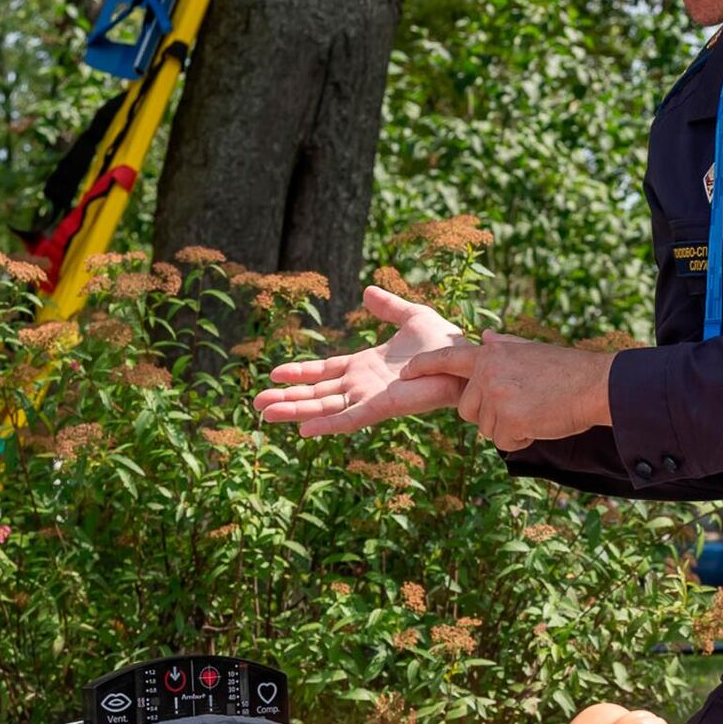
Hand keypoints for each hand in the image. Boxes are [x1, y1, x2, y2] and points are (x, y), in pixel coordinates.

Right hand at [254, 283, 468, 435]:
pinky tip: (304, 431)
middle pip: (316, 394)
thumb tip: (367, 292)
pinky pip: (350, 419)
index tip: (273, 373)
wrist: (465, 359)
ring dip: (295, 411)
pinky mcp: (382, 407)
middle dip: (286, 398)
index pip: (324, 372)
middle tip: (257, 403)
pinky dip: (327, 425)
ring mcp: (369, 397)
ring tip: (265, 414)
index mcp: (364, 366)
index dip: (299, 374)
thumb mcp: (411, 316)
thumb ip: (388, 307)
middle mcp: (361, 385)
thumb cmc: (445, 342)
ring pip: (324, 407)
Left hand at [401, 335, 616, 452]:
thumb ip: (503, 347)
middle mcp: (487, 373)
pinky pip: (504, 441)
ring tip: (535, 410)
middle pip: (467, 409)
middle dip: (489, 415)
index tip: (404, 373)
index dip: (424, 367)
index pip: (447, 359)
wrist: (594, 385)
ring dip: (508, 427)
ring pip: (486, 428)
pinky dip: (522, 438)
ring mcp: (496, 397)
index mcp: (490, 354)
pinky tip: (540, 422)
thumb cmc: (566, 371)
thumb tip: (486, 337)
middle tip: (523, 405)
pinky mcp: (509, 419)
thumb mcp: (529, 351)